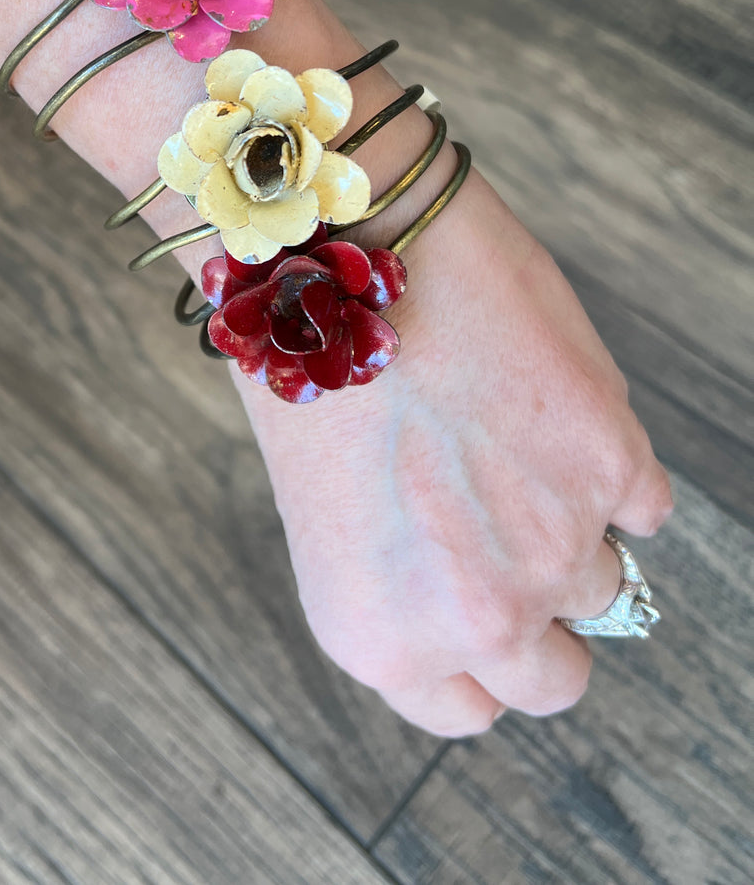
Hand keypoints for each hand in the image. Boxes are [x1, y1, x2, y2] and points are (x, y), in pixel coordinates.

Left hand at [233, 171, 673, 735]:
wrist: (338, 242)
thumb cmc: (304, 356)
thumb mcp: (329, 503)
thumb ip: (405, 572)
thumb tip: (474, 578)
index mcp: (380, 636)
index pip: (467, 709)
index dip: (472, 654)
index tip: (471, 609)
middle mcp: (473, 616)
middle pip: (554, 677)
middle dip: (538, 619)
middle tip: (506, 541)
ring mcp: (552, 546)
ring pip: (606, 587)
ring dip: (571, 533)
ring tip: (509, 450)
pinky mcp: (610, 463)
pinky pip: (647, 508)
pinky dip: (613, 472)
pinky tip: (550, 414)